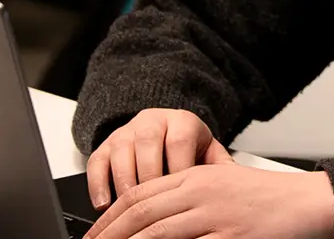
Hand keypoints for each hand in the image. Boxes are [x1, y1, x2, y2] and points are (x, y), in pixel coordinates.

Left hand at [84, 162, 333, 238]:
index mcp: (196, 177)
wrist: (309, 203)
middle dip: (109, 236)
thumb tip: (150, 216)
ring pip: (158, 233)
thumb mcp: (221, 186)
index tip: (92, 237)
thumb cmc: (267, 198)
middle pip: (141, 213)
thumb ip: (187, 196)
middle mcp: (201, 193)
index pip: (139, 195)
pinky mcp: (231, 238)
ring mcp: (215, 217)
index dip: (109, 219)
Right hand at [86, 108, 232, 207]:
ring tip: (131, 212)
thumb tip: (236, 188)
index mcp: (182, 122)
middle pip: (148, 146)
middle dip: (150, 180)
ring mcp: (126, 132)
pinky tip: (105, 205)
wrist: (166, 130)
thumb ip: (220, 168)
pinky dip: (99, 185)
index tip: (181, 198)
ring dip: (125, 185)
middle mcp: (152, 121)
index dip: (179, 171)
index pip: (179, 142)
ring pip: (122, 154)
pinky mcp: (105, 144)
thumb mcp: (208, 154)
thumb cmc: (190, 150)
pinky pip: (97, 163)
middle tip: (154, 209)